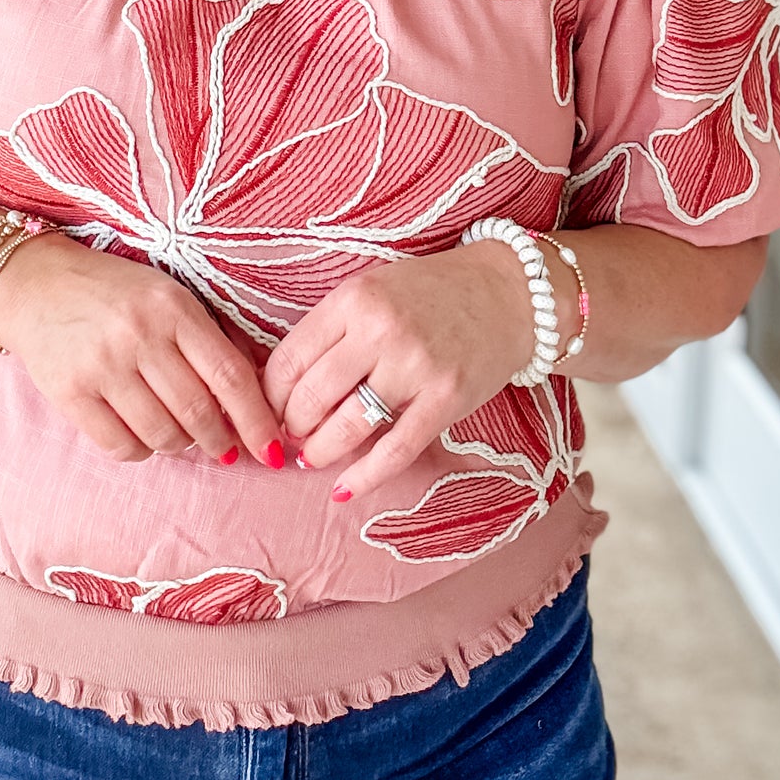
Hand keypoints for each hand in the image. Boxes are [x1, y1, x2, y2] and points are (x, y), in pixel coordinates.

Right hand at [0, 231, 284, 467]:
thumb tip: (258, 393)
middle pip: (200, 411)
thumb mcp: (167, 295)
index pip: (230, 375)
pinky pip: (121, 446)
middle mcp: (139, 334)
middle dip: (221, 441)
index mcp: (173, 306)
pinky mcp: (70, 393)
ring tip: (181, 436)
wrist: (34, 284)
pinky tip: (143, 436)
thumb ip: (209, 337)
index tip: (272, 447)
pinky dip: (142, 451)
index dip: (257, 419)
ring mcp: (102, 365)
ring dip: (181, 446)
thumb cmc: (113, 293)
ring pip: (163, 434)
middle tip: (225, 449)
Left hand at [262, 243, 540, 499]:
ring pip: (349, 426)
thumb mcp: (372, 290)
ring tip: (313, 458)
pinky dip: (366, 476)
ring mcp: (415, 366)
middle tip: (292, 438)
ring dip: (321, 452)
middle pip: (313, 396)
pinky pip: (396, 450)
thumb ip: (331, 330)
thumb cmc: (431, 293)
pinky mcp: (446, 399)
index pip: (290, 359)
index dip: (271, 395)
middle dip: (293, 427)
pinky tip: (345, 490)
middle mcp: (381, 331)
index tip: (270, 410)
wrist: (508, 293)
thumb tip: (283, 387)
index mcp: (354, 298)